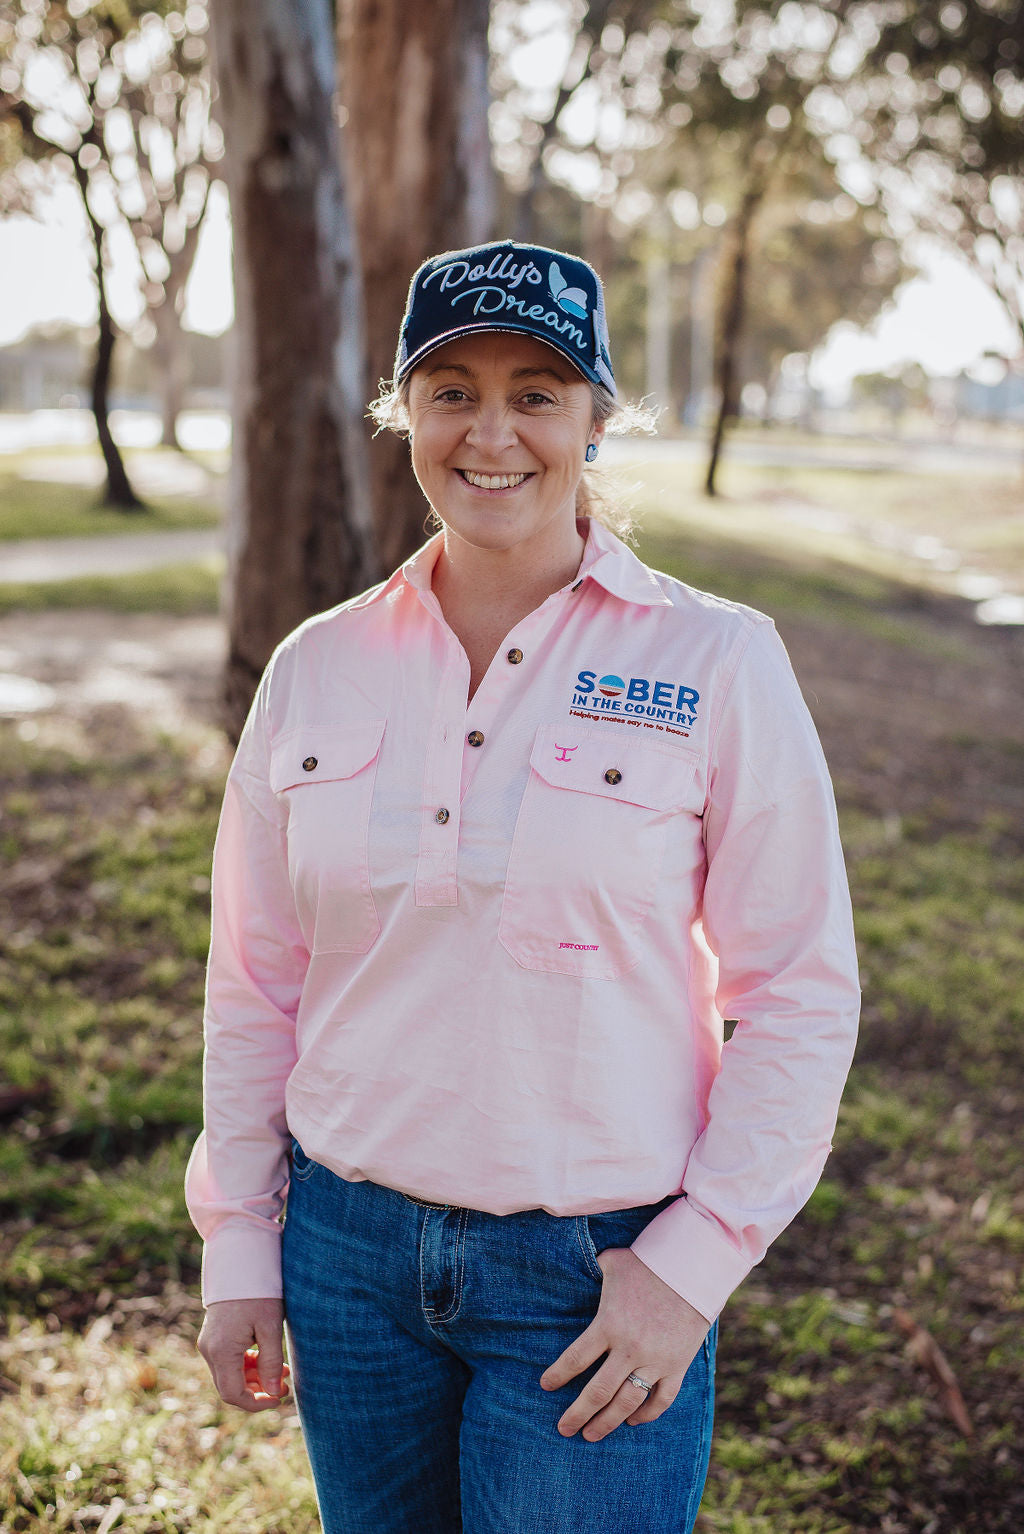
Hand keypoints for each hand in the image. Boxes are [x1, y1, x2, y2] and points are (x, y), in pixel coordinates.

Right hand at [197, 1298, 289, 1412]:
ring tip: (281, 1371)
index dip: (256, 1403)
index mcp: (221, 1351)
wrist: (240, 1263)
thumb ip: (271, 1362)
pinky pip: (228, 1362)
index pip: (233, 1394)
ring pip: (230, 1375)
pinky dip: (247, 1366)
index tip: (278, 1398)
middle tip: (284, 1384)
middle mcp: (209, 1350)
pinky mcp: (214, 1337)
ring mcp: (209, 1344)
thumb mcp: (270, 1327)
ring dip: (254, 1378)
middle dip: (257, 1390)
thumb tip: (273, 1392)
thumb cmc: (258, 1292)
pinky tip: (267, 1359)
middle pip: (230, 1387)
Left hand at [540, 1247, 710, 1440]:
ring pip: (627, 1404)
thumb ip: (593, 1270)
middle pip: (597, 1392)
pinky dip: (646, 1415)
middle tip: (564, 1429)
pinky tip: (632, 1421)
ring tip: (591, 1435)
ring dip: (607, 1423)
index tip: (546, 1386)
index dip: (557, 1375)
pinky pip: (661, 1400)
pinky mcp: (677, 1366)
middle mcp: (629, 1348)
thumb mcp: (613, 1262)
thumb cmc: (648, 1262)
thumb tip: (578, 1264)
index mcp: (608, 1324)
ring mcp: (654, 1361)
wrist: (693, 1268)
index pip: (575, 1359)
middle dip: (577, 1414)